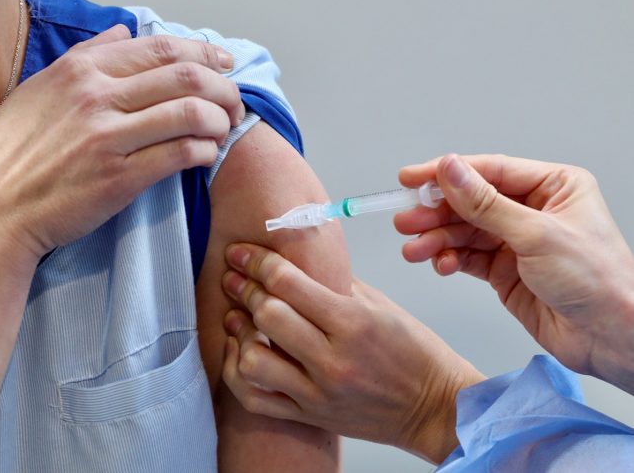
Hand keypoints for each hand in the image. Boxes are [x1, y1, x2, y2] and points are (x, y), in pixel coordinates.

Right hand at [0, 25, 243, 258]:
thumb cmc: (14, 153)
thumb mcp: (40, 90)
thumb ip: (85, 55)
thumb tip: (125, 30)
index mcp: (80, 70)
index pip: (161, 48)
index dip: (204, 53)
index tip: (224, 64)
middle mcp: (96, 96)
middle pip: (185, 76)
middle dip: (223, 87)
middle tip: (234, 102)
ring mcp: (108, 137)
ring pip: (190, 113)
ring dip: (221, 120)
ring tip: (224, 130)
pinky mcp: (120, 178)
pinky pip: (180, 154)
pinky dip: (204, 151)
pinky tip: (206, 155)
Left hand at [220, 243, 483, 463]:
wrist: (435, 409)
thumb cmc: (414, 353)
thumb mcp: (381, 306)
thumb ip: (335, 284)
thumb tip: (295, 262)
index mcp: (353, 323)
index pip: (289, 283)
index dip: (256, 261)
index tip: (241, 252)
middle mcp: (333, 360)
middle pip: (267, 315)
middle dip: (243, 288)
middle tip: (233, 276)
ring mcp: (318, 393)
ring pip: (253, 360)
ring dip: (239, 332)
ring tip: (237, 317)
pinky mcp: (310, 416)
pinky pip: (255, 398)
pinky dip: (237, 372)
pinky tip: (239, 351)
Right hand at [396, 154, 633, 392]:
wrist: (611, 339)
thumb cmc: (598, 281)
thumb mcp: (536, 234)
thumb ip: (485, 203)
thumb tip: (450, 170)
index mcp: (552, 186)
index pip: (489, 171)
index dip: (447, 174)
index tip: (412, 179)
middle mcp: (532, 210)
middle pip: (471, 202)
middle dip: (437, 212)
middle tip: (407, 220)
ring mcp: (517, 241)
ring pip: (464, 232)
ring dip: (436, 239)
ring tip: (414, 248)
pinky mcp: (504, 271)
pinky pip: (467, 258)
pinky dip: (448, 260)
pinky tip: (438, 264)